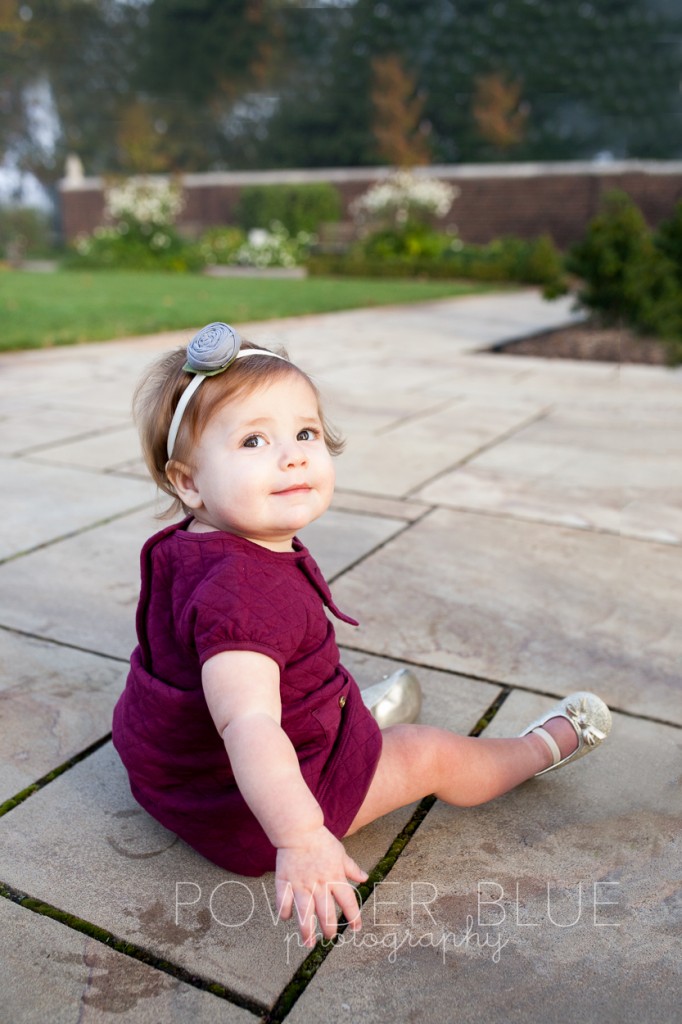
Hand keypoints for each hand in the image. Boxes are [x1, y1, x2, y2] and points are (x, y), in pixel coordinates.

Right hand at [275, 826, 367, 947]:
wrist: (299, 829)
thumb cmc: (321, 841)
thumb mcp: (341, 853)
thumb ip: (351, 868)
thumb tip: (364, 878)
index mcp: (335, 877)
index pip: (348, 902)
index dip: (354, 917)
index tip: (356, 928)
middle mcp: (319, 884)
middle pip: (326, 913)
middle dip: (329, 929)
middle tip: (329, 938)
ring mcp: (301, 884)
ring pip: (305, 913)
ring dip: (307, 930)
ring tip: (308, 943)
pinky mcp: (285, 882)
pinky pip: (284, 902)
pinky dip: (285, 912)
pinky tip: (287, 918)